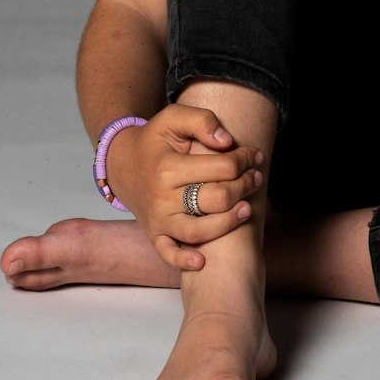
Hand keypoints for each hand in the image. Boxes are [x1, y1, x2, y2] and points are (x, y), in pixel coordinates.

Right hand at [105, 104, 264, 269]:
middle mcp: (162, 197)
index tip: (255, 155)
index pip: (222, 167)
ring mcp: (158, 219)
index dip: (245, 159)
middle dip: (245, 187)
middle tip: (256, 178)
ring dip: (229, 222)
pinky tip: (202, 261)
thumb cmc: (155, 140)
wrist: (122, 163)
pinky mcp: (155, 234)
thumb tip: (227, 142)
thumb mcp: (173, 118)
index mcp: (168, 167)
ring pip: (199, 231)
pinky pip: (168, 254)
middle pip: (216, 199)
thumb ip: (202, 121)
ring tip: (246, 209)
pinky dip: (183, 260)